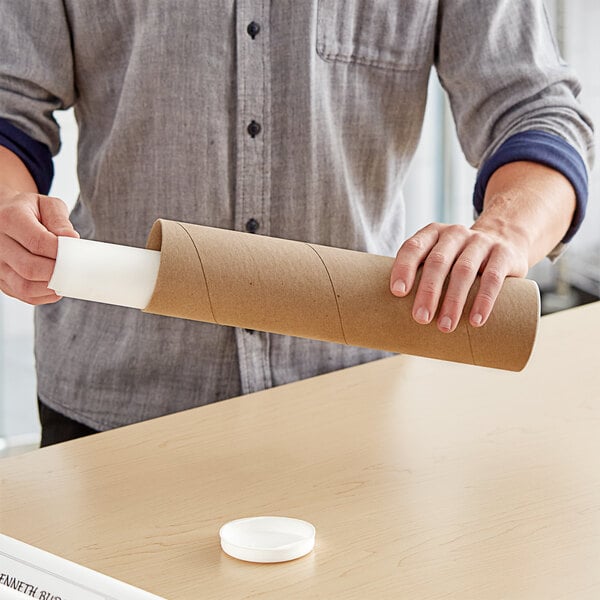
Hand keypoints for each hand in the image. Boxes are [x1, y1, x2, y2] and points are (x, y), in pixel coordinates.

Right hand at [0, 184, 78, 304]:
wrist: (5, 216)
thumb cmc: (31, 211)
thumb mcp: (48, 205)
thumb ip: (61, 221)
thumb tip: (72, 240)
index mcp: (9, 219)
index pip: (38, 242)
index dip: (61, 253)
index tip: (77, 255)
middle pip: (30, 268)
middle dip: (58, 272)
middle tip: (76, 270)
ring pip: (24, 286)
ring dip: (51, 286)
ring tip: (68, 278)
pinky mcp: (1, 281)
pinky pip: (24, 295)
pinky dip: (44, 295)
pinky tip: (56, 285)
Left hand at [389, 221, 528, 332]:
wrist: (505, 241)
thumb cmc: (459, 260)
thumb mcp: (441, 259)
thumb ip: (422, 276)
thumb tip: (397, 315)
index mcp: (433, 233)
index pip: (413, 247)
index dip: (404, 268)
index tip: (398, 293)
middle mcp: (455, 233)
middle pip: (437, 261)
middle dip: (428, 291)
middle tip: (420, 318)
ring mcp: (480, 241)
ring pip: (464, 270)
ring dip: (453, 301)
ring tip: (445, 326)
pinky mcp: (504, 253)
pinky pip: (492, 278)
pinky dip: (483, 301)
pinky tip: (475, 320)